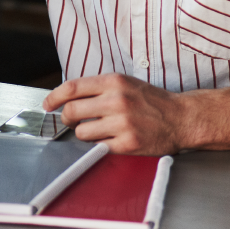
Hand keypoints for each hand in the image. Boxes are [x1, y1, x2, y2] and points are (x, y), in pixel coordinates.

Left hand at [42, 73, 187, 154]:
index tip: (48, 105)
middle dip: (67, 118)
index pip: (72, 88)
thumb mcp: (125, 83)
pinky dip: (100, 144)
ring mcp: (123, 123)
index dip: (54, 97)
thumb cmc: (151, 101)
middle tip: (71, 121)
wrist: (181, 118)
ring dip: (84, 133)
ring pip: (82, 132)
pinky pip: (99, 146)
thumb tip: (68, 97)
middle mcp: (117, 100)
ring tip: (97, 130)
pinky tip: (110, 138)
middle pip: (72, 111)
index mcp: (114, 82)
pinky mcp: (128, 143)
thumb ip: (99, 88)